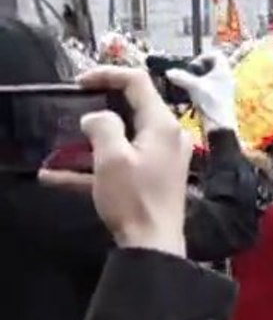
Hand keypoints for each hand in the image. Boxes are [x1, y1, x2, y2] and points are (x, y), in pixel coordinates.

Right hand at [80, 67, 191, 255]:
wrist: (154, 245)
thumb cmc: (135, 199)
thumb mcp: (112, 158)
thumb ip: (102, 127)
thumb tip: (96, 117)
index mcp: (162, 124)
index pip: (138, 81)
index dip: (107, 74)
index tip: (79, 83)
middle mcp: (169, 136)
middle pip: (133, 107)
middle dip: (100, 106)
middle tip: (73, 108)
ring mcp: (163, 158)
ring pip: (124, 137)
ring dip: (92, 139)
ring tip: (62, 142)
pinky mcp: (155, 177)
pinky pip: (122, 163)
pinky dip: (94, 166)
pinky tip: (55, 177)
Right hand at [166, 52, 237, 133]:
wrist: (220, 126)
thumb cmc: (210, 102)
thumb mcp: (193, 87)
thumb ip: (181, 77)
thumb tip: (169, 72)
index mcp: (224, 70)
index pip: (216, 55)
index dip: (203, 57)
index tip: (192, 66)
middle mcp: (227, 78)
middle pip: (213, 66)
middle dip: (199, 69)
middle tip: (188, 75)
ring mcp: (225, 89)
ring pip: (211, 78)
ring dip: (198, 80)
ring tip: (187, 86)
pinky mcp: (221, 99)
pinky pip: (210, 88)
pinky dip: (200, 89)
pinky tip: (192, 97)